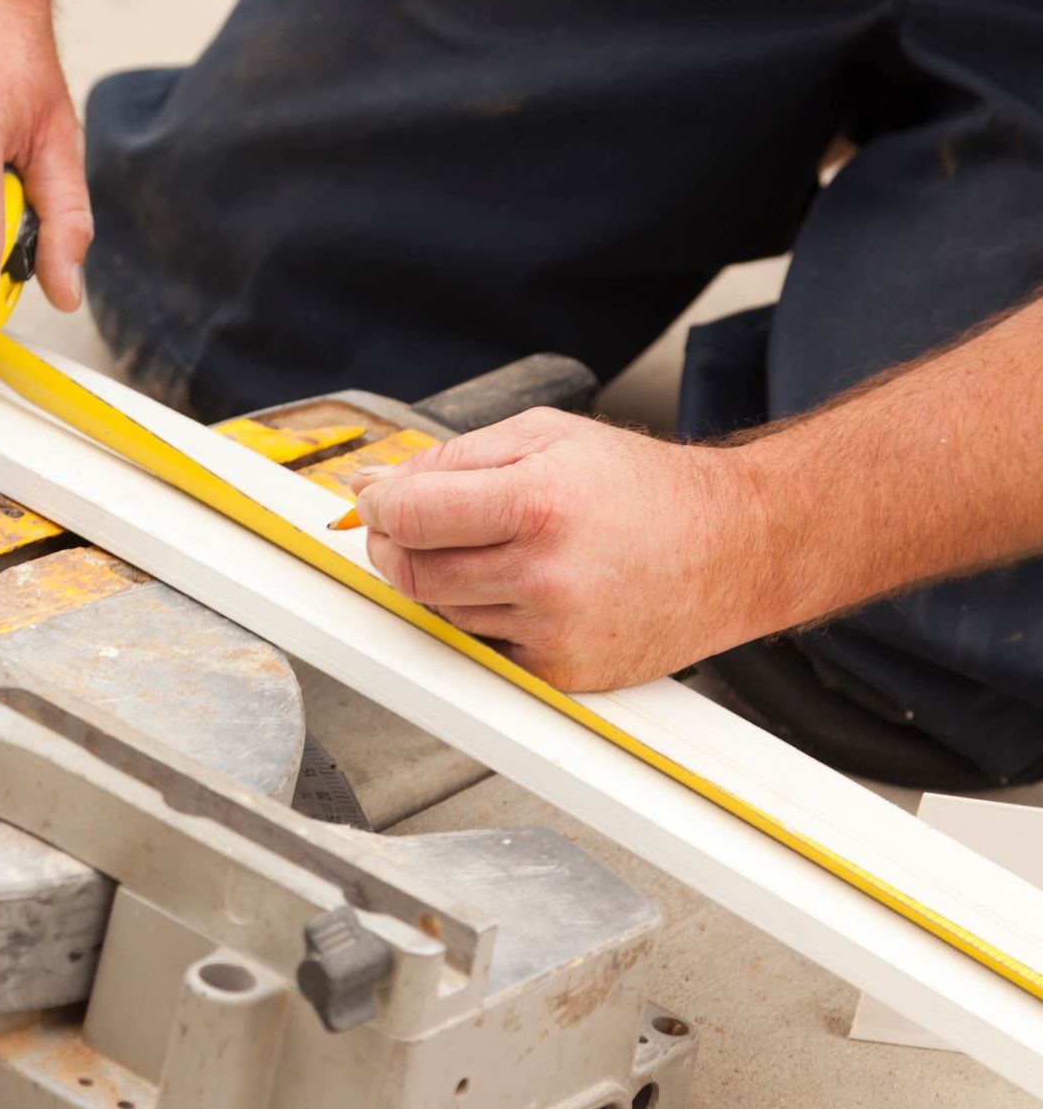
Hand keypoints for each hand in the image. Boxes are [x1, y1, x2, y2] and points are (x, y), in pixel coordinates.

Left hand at [344, 408, 775, 689]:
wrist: (734, 548)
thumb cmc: (642, 488)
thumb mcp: (547, 435)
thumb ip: (451, 457)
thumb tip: (374, 486)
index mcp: (538, 501)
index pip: (411, 515)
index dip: (378, 507)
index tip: (376, 503)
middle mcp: (546, 572)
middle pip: (412, 571)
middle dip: (393, 546)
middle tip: (410, 527)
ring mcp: (554, 630)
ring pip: (441, 613)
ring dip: (438, 582)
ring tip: (487, 550)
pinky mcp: (562, 672)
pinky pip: (482, 648)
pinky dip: (480, 620)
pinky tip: (516, 590)